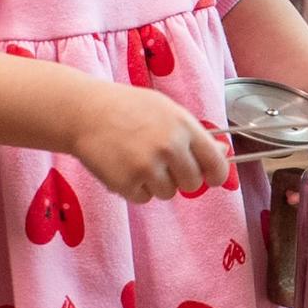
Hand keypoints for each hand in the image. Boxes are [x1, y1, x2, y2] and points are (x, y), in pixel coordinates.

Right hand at [67, 79, 225, 204]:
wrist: (84, 112)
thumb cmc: (126, 108)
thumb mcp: (165, 110)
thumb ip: (193, 133)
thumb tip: (223, 152)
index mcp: (183, 126)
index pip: (215, 163)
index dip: (215, 175)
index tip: (210, 177)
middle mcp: (169, 147)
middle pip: (192, 183)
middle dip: (180, 178)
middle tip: (160, 162)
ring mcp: (148, 166)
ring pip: (167, 193)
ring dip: (154, 183)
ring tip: (135, 159)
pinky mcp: (127, 183)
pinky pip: (143, 198)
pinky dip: (134, 188)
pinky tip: (122, 166)